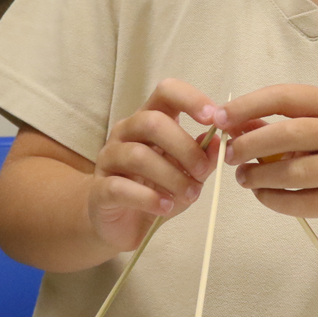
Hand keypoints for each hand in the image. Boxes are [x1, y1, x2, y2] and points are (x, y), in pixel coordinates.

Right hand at [91, 79, 220, 250]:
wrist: (123, 224)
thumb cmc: (158, 190)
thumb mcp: (189, 174)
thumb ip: (204, 158)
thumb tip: (218, 142)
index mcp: (149, 119)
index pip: (166, 92)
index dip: (191, 99)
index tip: (214, 118)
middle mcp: (126, 132)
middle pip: (152, 122)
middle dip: (185, 147)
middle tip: (203, 172)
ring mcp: (109, 158)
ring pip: (138, 156)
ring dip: (171, 177)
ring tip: (191, 195)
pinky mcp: (99, 189)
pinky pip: (121, 188)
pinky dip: (149, 198)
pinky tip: (166, 207)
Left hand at [216, 85, 317, 228]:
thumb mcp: (317, 127)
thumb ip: (277, 124)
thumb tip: (231, 123)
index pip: (285, 97)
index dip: (248, 106)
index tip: (220, 117)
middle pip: (289, 133)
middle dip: (251, 144)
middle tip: (230, 155)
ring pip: (295, 171)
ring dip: (259, 175)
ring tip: (243, 177)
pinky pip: (302, 202)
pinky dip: (274, 200)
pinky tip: (262, 195)